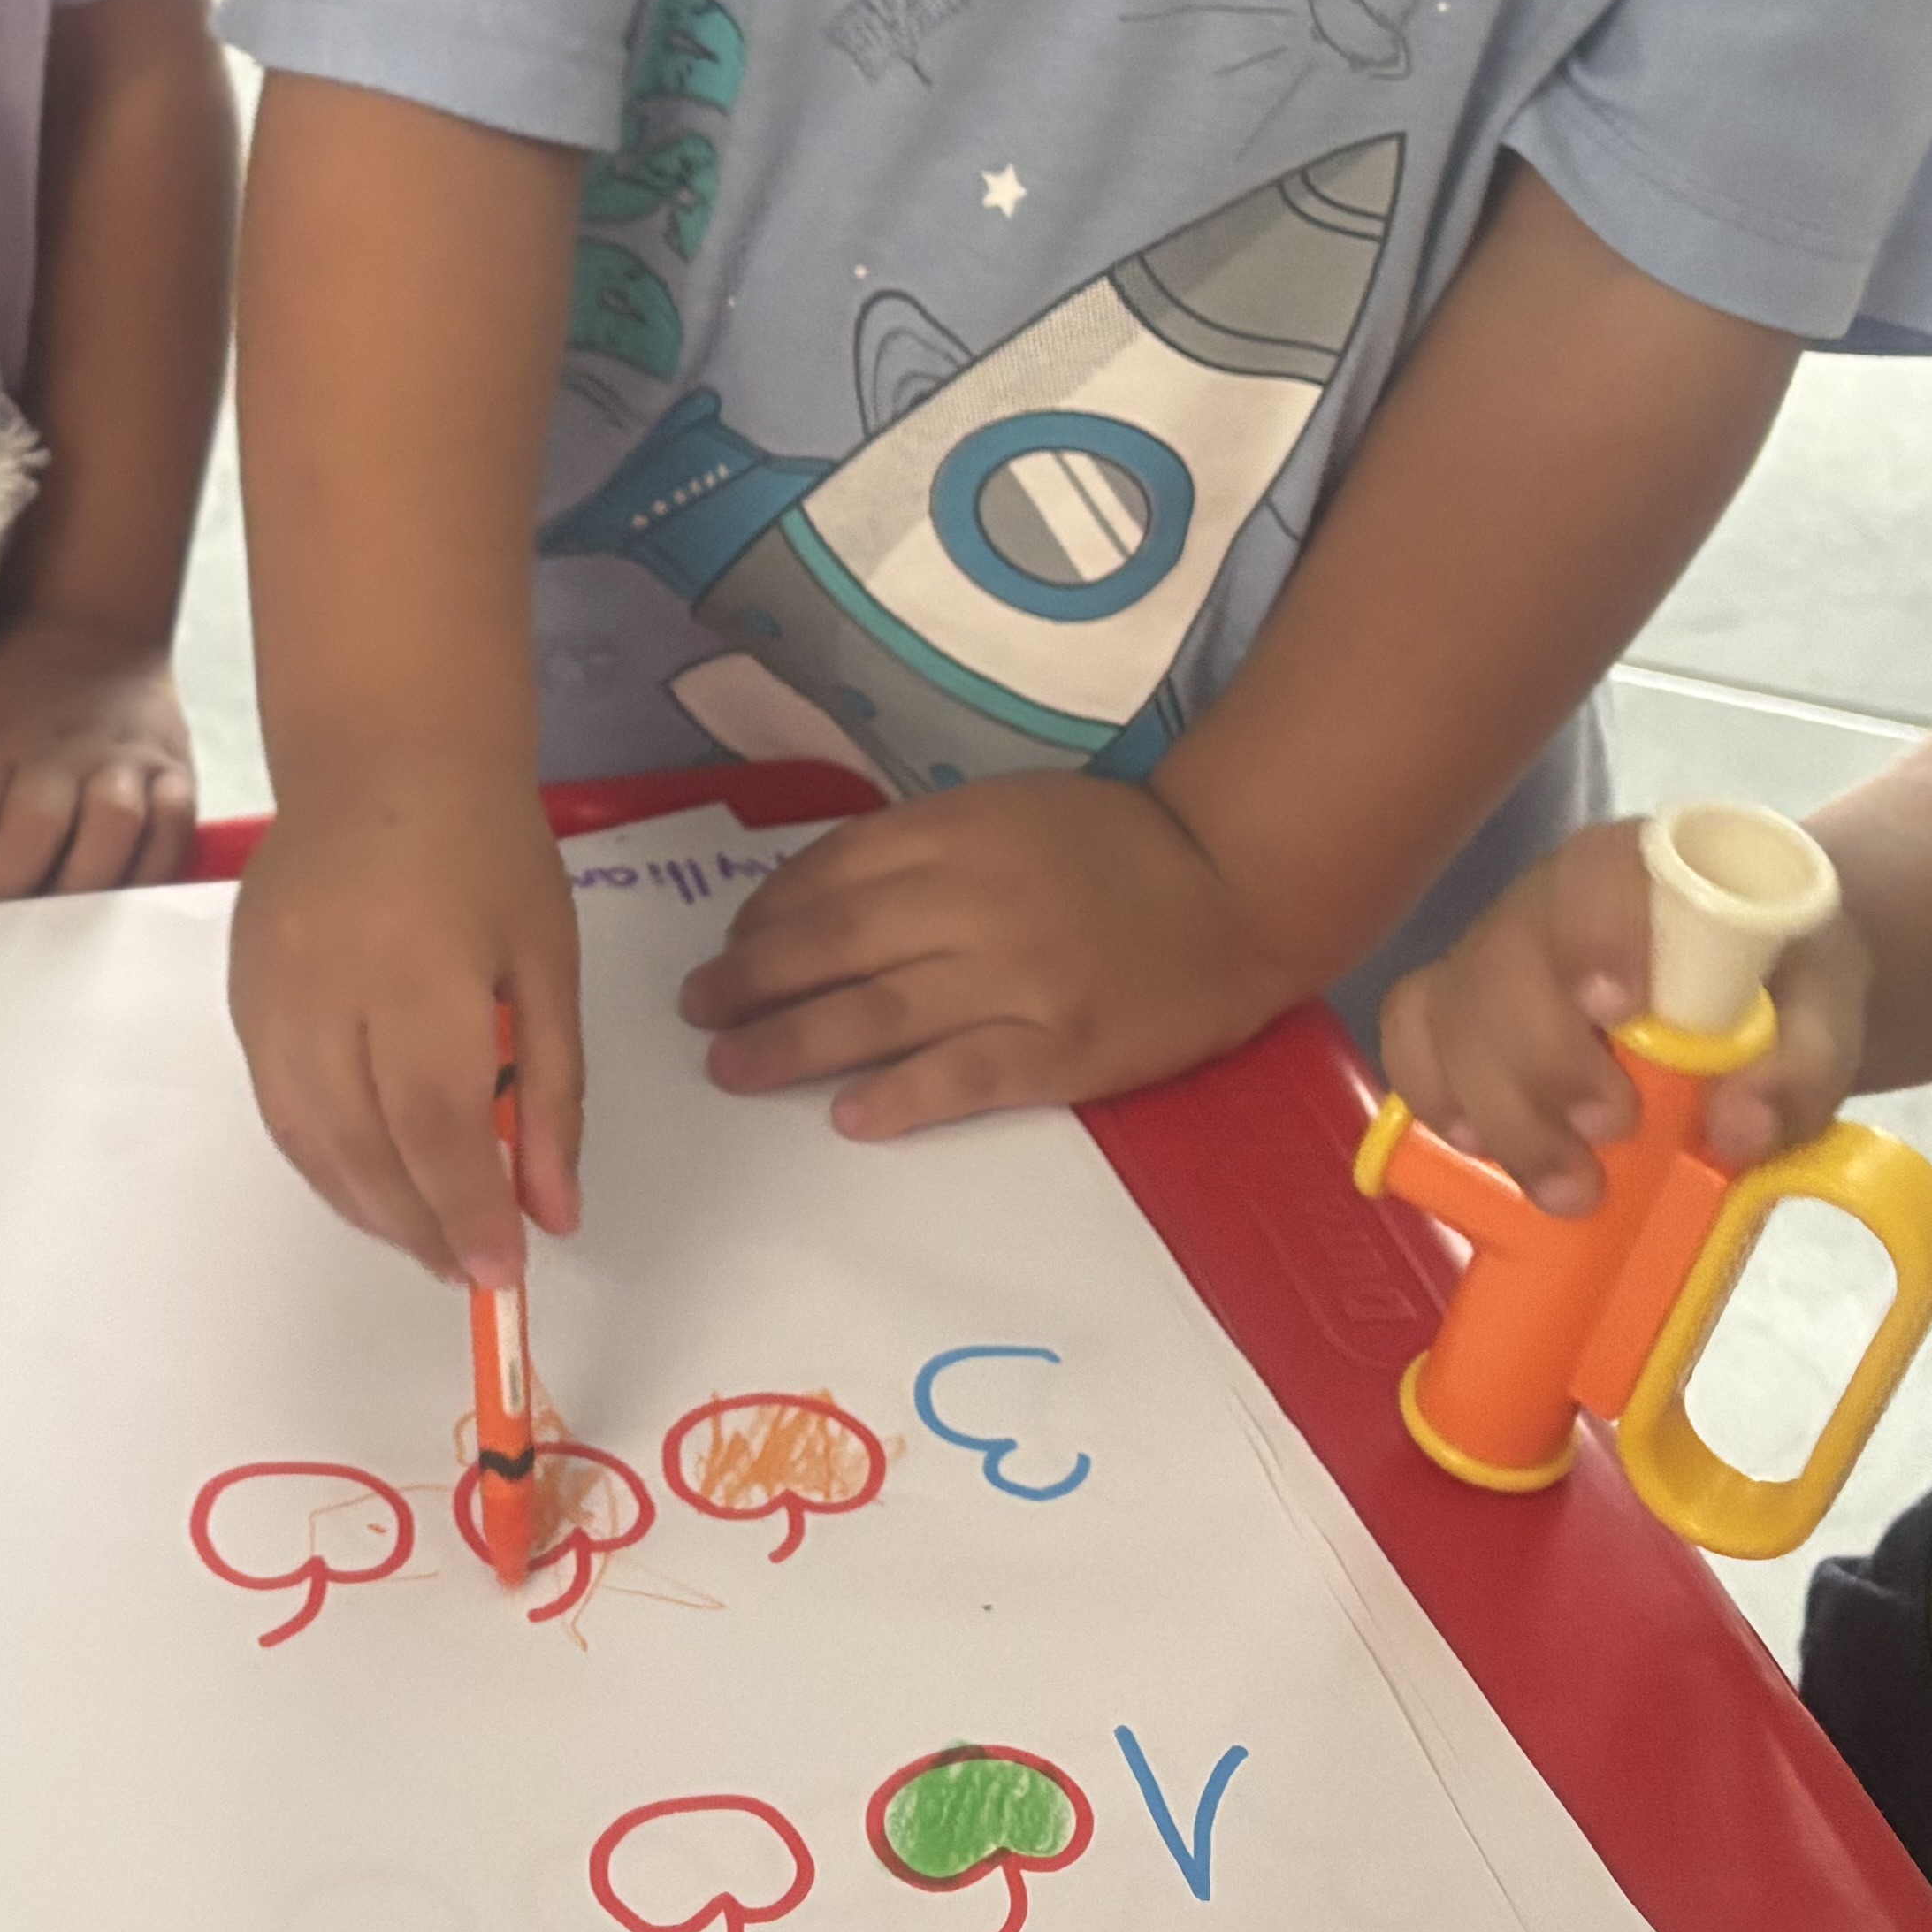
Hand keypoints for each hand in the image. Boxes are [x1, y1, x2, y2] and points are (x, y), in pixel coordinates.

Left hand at [0, 614, 201, 905]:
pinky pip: (173, 834)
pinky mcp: (177, 775)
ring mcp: (124, 763)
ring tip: (53, 952)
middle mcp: (59, 750)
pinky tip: (123, 923)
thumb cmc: (7, 693)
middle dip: (3, 900)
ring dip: (79, 895)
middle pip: (34, 829)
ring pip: (111, 831)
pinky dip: (150, 879)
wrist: (94, 629)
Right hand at [225, 761, 579, 1283]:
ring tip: (425, 1236)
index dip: (467, 1212)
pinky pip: (279, 1108)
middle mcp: (327, 986)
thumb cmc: (486, 851)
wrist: (382, 757)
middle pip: (364, 1147)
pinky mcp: (240, 995)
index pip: (435, 1126)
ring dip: (369, 1208)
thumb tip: (553, 1214)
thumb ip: (553, 1094)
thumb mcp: (547, 965)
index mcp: (417, 969)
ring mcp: (270, 992)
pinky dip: (326, 1162)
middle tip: (468, 1267)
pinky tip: (373, 1180)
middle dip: (420, 1225)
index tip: (503, 1273)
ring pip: (309, 1140)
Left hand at [677, 778, 1294, 1137]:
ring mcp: (1018, 978)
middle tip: (694, 1010)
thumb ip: (921, 849)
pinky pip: (963, 1075)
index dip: (765, 915)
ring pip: (877, 1012)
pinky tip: (847, 1116)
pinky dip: (900, 1095)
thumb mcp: (1008, 814)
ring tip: (729, 1065)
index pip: (829, 874)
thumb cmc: (1116, 849)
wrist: (1237, 888)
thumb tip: (813, 901)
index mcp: (957, 832)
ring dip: (790, 1042)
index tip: (727, 946)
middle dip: (749, 980)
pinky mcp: (1062, 1047)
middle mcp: (974, 900)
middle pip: (833, 943)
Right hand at [1378, 818, 1874, 1210]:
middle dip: (1543, 1059)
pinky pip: (1411, 1035)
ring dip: (1498, 1108)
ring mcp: (1496, 953)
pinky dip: (1431, 1092)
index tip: (1619, 1011)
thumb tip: (1738, 1129)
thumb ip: (1805, 1060)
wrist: (1758, 976)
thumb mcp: (1828, 1007)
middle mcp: (1549, 902)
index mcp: (1643, 870)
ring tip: (1569, 1187)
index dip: (1594, 936)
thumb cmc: (1785, 978)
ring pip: (1449, 1011)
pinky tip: (1480, 1146)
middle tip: (1613, 1130)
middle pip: (1503, 962)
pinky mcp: (1466, 1007)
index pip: (1595, 873)